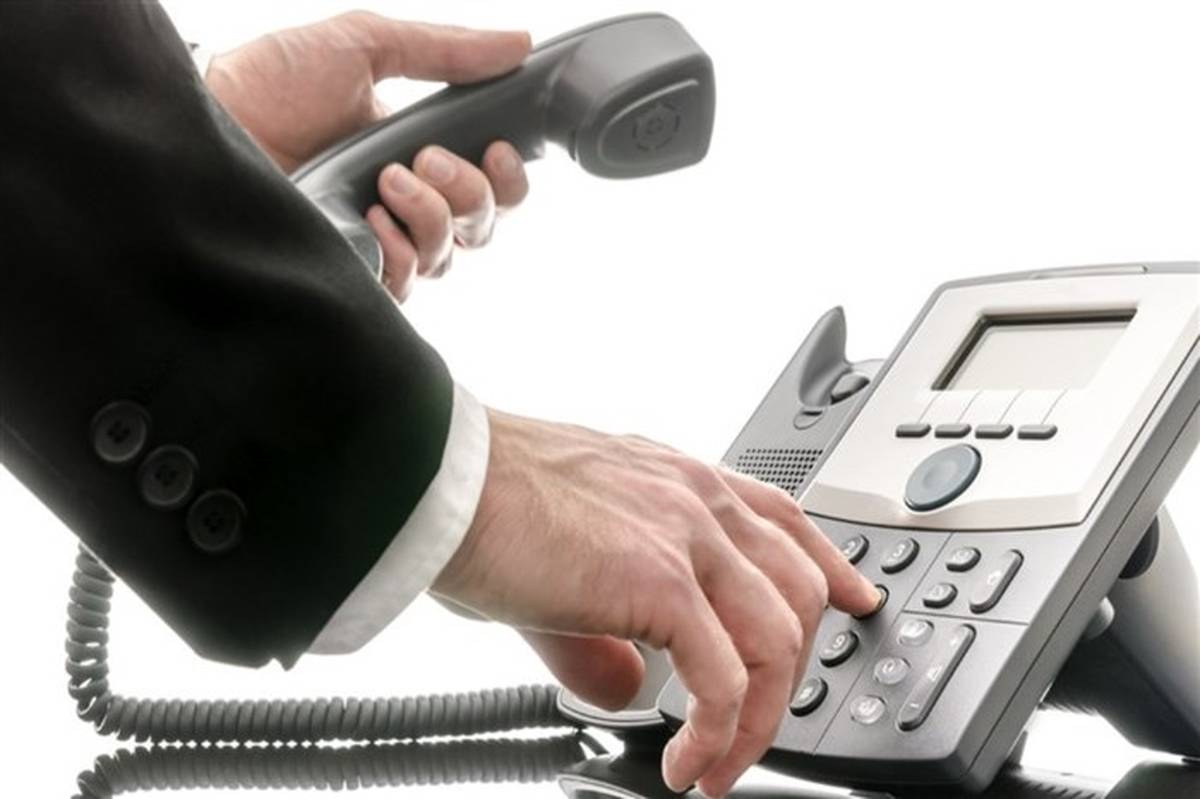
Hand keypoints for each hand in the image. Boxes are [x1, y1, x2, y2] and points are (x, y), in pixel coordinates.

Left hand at [205, 11, 531, 299]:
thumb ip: (443, 49)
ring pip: (447, 258)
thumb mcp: (362, 45)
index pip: (491, 185)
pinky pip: (405, 285)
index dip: (507, 175)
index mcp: (416, 153)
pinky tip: (369, 219)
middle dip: (470, 192)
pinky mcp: (350, 274)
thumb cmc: (269, 83)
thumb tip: (518, 43)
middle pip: (481, 227)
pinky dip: (399, 254)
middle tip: (425, 159)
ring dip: (430, 216)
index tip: (494, 148)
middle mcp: (403, 205)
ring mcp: (376, 243)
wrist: (207, 121)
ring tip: (385, 179)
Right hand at [433, 411, 883, 797]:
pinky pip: (726, 679)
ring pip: (778, 641)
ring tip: (716, 768)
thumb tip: (630, 689)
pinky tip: (686, 764)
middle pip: (798, 591)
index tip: (857, 601)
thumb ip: (605, 631)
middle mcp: (697, 499)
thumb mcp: (562, 567)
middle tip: (759, 731)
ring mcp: (687, 537)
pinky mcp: (662, 583)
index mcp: (680, 480)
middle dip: (792, 674)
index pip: (784, 519)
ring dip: (758, 722)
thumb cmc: (484, 505)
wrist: (440, 482)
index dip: (830, 566)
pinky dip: (718, 735)